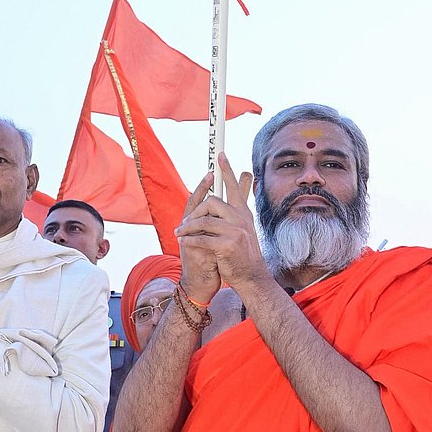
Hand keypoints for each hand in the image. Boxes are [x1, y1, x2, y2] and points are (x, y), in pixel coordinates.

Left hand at [174, 154, 267, 293]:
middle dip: (196, 211)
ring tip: (180, 235)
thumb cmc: (243, 254)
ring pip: (204, 220)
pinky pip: (202, 238)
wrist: (251, 278)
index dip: (227, 169)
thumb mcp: (244, 229)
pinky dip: (190, 240)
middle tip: (186, 223)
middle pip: (212, 201)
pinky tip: (184, 243)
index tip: (220, 154)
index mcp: (243, 213)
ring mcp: (235, 231)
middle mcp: (241, 219)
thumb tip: (240, 191)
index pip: (234, 186)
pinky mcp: (227, 245)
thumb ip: (237, 211)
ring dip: (188, 228)